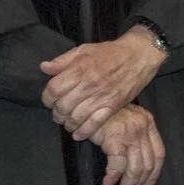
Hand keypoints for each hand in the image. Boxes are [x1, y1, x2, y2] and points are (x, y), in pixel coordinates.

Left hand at [41, 29, 164, 137]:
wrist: (139, 55)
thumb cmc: (109, 52)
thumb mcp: (83, 50)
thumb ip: (62, 60)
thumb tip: (44, 67)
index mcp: (79, 69)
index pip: (54, 89)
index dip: (47, 98)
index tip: (48, 101)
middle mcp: (89, 84)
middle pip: (63, 105)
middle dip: (56, 113)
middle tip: (57, 114)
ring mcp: (102, 96)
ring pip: (77, 116)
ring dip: (67, 123)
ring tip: (66, 123)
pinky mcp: (114, 105)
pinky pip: (96, 122)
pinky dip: (84, 131)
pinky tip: (77, 134)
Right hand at [90, 103, 165, 184]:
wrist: (85, 101)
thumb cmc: (100, 112)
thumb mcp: (123, 118)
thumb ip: (131, 134)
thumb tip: (131, 158)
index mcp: (148, 123)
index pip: (159, 153)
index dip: (155, 173)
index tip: (147, 184)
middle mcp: (143, 129)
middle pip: (148, 164)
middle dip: (137, 183)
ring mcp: (131, 135)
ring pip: (135, 169)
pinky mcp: (115, 140)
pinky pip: (118, 165)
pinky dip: (113, 178)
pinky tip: (107, 184)